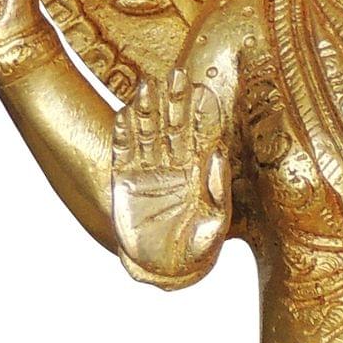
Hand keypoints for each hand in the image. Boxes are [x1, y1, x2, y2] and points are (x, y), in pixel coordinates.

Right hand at [113, 67, 229, 280]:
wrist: (162, 269)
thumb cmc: (195, 251)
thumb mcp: (213, 225)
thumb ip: (217, 191)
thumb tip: (218, 156)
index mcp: (198, 173)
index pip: (201, 137)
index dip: (202, 115)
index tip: (204, 92)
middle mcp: (174, 166)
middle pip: (174, 126)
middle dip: (175, 101)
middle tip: (176, 73)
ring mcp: (148, 171)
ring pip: (148, 133)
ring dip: (147, 110)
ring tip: (146, 85)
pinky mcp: (124, 181)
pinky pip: (124, 153)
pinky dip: (123, 135)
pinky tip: (124, 114)